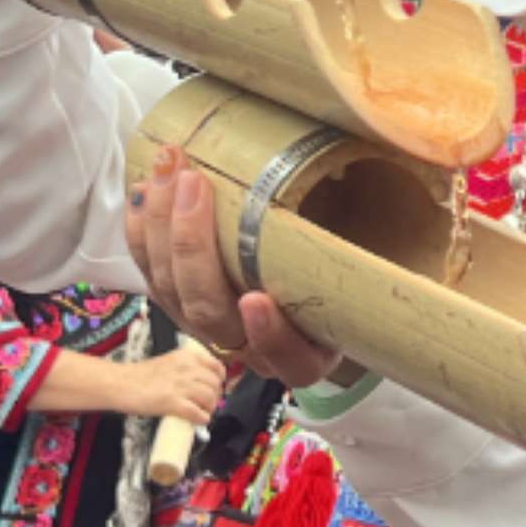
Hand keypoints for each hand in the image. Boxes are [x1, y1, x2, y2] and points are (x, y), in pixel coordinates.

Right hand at [124, 343, 230, 428]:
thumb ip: (184, 369)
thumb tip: (197, 384)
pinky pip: (197, 413)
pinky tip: (197, 421)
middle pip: (215, 385)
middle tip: (207, 405)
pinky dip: (201, 418)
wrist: (121, 383)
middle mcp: (187, 369)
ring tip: (201, 413)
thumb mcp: (168, 362)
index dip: (219, 380)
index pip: (216, 367)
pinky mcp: (173, 403)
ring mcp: (181, 386)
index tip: (214, 388)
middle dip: (215, 397)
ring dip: (209, 409)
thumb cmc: (140, 375)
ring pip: (210, 399)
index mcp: (186, 356)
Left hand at [129, 149, 347, 388]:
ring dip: (161, 226)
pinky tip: (143, 189)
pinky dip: (142, 232)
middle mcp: (252, 348)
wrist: (309, 298)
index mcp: (307, 354)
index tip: (258, 299)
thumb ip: (366, 247)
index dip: (269, 334)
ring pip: (172, 291)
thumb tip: (383, 171)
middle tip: (193, 183)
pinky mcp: (180, 304)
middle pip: (211, 313)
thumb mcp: (364, 273)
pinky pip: (151, 275)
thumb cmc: (340, 281)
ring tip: (168, 168)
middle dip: (193, 245)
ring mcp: (209, 328)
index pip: (290, 358)